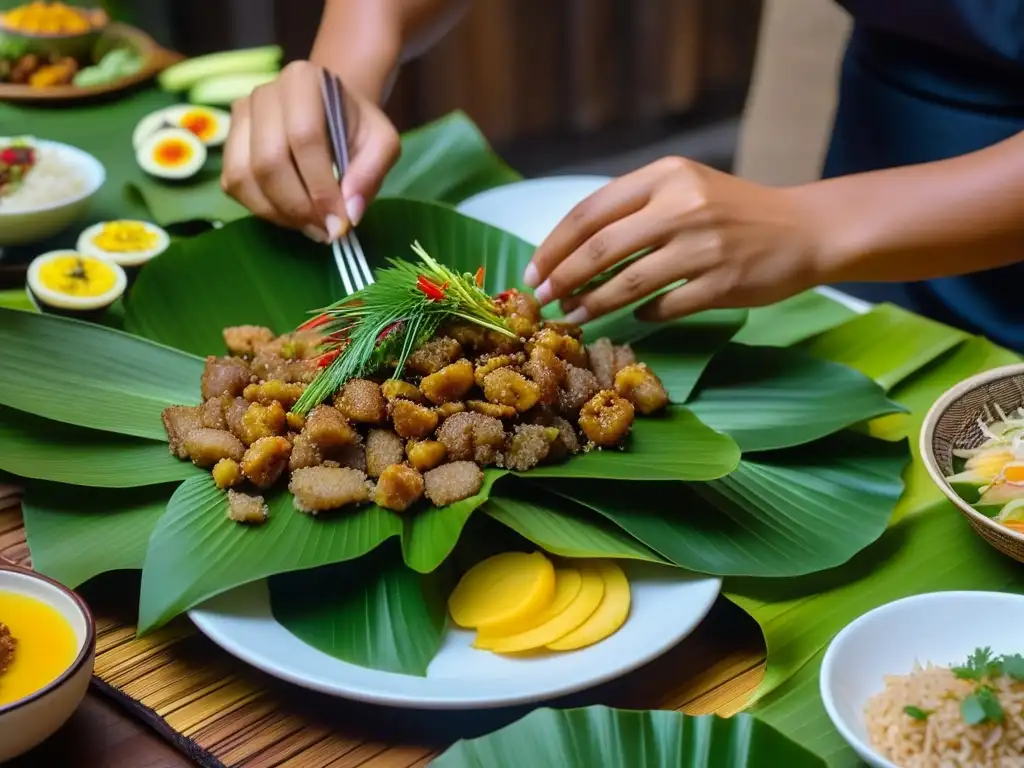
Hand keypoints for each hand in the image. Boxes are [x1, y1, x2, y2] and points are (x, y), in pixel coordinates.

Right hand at [221, 60, 399, 241]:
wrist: (331, 114)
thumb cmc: (357, 128)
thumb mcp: (382, 144)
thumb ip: (371, 173)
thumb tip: (349, 214)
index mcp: (303, 81)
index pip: (304, 138)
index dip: (321, 188)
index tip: (340, 222)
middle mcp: (263, 93)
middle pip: (268, 161)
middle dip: (299, 206)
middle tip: (326, 230)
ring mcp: (240, 117)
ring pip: (244, 176)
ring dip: (279, 213)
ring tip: (311, 226)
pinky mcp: (229, 144)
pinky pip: (234, 185)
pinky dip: (262, 210)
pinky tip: (292, 217)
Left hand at [523, 157, 826, 322]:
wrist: (805, 229)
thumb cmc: (734, 211)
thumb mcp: (685, 189)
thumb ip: (635, 210)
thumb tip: (571, 251)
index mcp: (666, 176)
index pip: (591, 211)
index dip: (554, 244)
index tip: (533, 270)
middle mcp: (683, 205)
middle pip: (602, 247)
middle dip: (563, 277)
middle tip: (541, 300)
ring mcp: (704, 246)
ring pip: (628, 282)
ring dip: (592, 304)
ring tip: (571, 317)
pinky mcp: (723, 283)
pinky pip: (666, 306)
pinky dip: (644, 315)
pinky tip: (636, 318)